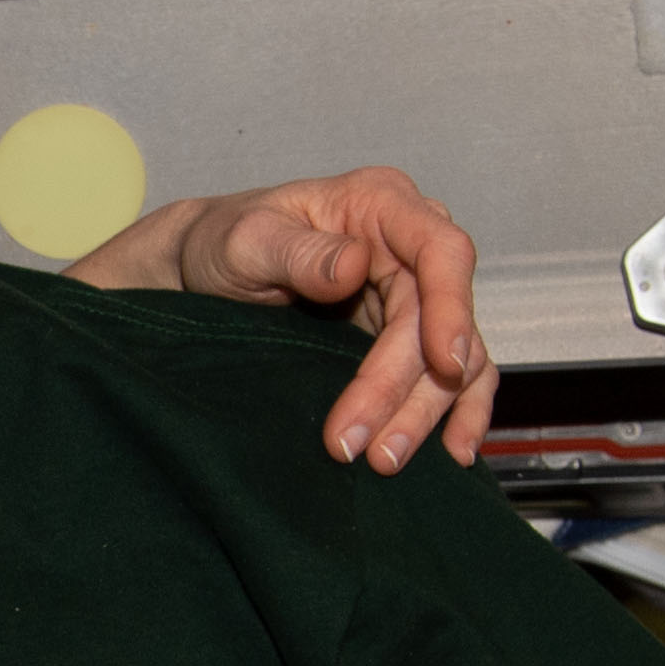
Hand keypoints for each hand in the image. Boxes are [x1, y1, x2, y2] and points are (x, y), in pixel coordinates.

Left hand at [88, 166, 499, 469]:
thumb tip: (353, 266)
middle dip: (409, 388)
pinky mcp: (410, 336)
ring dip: (426, 414)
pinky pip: (454, 376)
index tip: (441, 363)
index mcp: (382, 204)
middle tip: (371, 447)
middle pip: (441, 321)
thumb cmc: (225, 243)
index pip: (441, 251)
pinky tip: (451, 454)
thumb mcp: (244, 242)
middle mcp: (411, 246)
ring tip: (384, 461)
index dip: (451, 308)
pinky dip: (457, 413)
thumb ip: (296, 253)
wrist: (207, 270)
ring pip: (453, 357)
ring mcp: (416, 293)